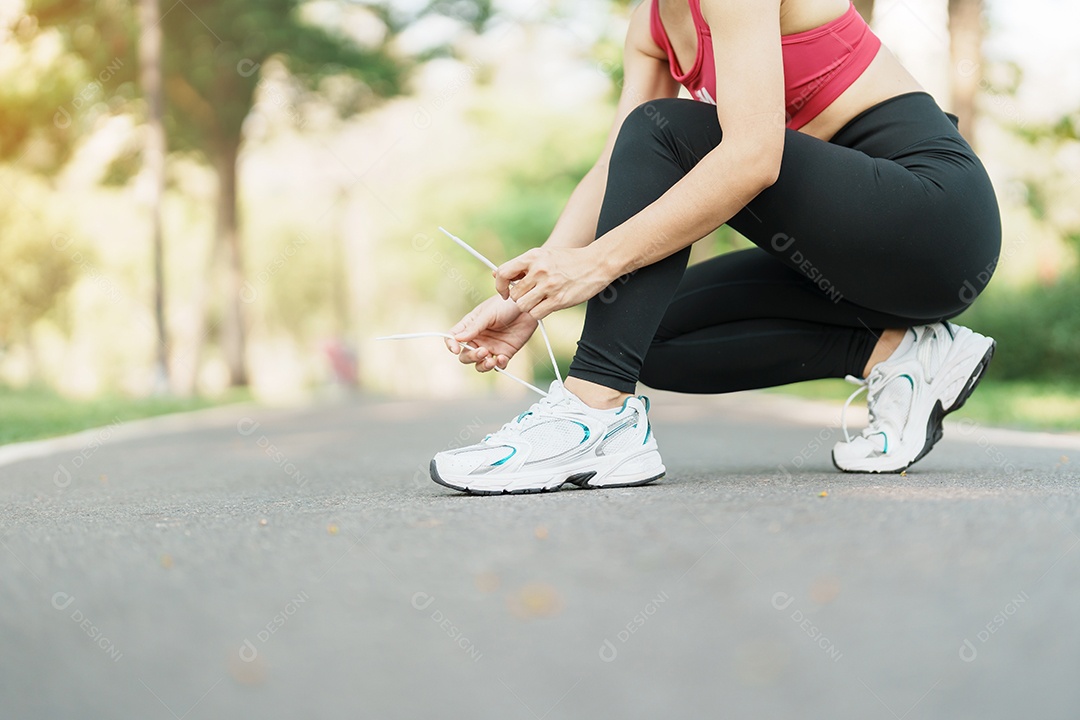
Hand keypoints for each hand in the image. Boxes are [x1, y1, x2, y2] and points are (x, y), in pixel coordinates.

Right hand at [445, 295, 538, 372]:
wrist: (529, 307)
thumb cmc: (506, 304)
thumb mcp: (489, 313)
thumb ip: (474, 327)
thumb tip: (457, 339)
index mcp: (470, 326)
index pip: (453, 337)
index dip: (451, 345)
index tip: (456, 350)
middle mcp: (478, 338)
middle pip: (466, 355)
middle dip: (471, 357)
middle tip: (482, 351)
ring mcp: (491, 347)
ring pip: (480, 364)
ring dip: (483, 365)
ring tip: (491, 360)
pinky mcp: (505, 353)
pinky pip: (498, 365)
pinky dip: (498, 365)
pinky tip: (502, 358)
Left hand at [494, 246, 614, 319]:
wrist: (596, 263)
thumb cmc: (568, 260)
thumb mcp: (543, 255)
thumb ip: (521, 266)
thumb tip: (495, 273)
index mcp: (533, 257)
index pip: (504, 273)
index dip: (500, 286)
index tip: (505, 292)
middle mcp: (539, 270)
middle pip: (514, 294)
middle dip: (519, 298)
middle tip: (530, 296)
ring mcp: (549, 286)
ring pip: (522, 306)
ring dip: (528, 307)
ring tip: (539, 301)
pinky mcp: (558, 300)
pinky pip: (536, 314)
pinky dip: (539, 313)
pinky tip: (547, 305)